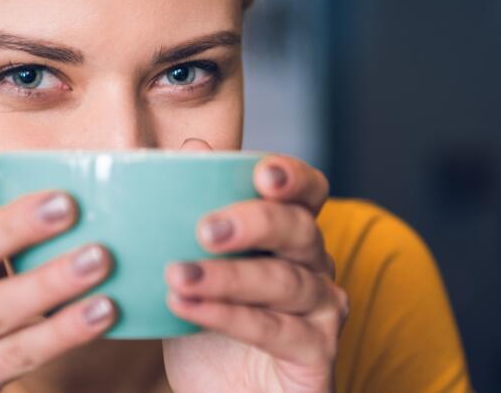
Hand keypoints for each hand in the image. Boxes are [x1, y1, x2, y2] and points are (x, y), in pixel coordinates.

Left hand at [162, 143, 347, 392]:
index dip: (293, 178)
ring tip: (177, 275)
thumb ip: (195, 216)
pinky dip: (227, 316)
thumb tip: (192, 149)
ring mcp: (322, 309)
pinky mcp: (317, 351)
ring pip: (282, 281)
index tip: (262, 172)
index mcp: (291, 235)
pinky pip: (274, 329)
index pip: (308, 192)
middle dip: (255, 222)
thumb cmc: (214, 332)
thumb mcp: (195, 271)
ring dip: (227, 277)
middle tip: (205, 229)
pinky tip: (185, 307)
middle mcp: (316, 265)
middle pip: (300, 229)